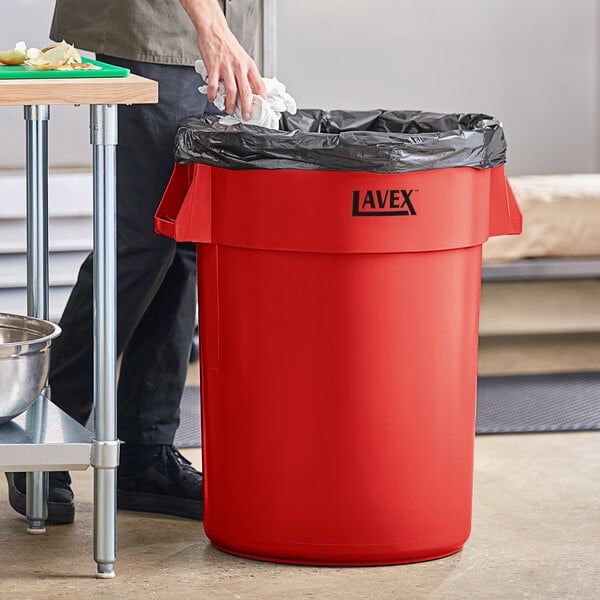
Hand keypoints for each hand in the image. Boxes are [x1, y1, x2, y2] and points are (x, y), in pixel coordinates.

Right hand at [180, 0, 265, 118]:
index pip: (260, 85)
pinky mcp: (214, 67)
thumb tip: (250, 88)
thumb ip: (247, 73)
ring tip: (230, 110)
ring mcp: (226, 68)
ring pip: (231, 92)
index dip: (262, 98)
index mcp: (249, 65)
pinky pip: (213, 85)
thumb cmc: (228, 44)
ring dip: (230, 105)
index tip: (260, 107)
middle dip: (247, 108)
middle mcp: (240, 67)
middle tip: (246, 116)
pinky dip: (213, 95)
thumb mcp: (243, 57)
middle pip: (246, 92)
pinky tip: (212, 99)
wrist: (215, 30)